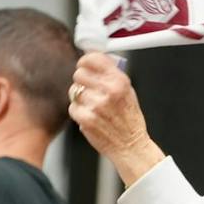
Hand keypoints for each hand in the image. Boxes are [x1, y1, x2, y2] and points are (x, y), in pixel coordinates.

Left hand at [68, 54, 165, 185]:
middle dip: (82, 82)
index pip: (93, 59)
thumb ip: (112, 75)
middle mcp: (108, 90)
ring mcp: (96, 104)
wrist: (130, 145)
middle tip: (89, 90)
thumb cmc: (129, 120)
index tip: (84, 65)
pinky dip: (79, 112)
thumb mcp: (128, 91)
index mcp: (119, 81)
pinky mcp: (86, 118)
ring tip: (93, 107)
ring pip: (74, 91)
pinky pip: (72, 107)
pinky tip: (91, 117)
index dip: (85, 62)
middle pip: (79, 74)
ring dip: (80, 98)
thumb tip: (94, 62)